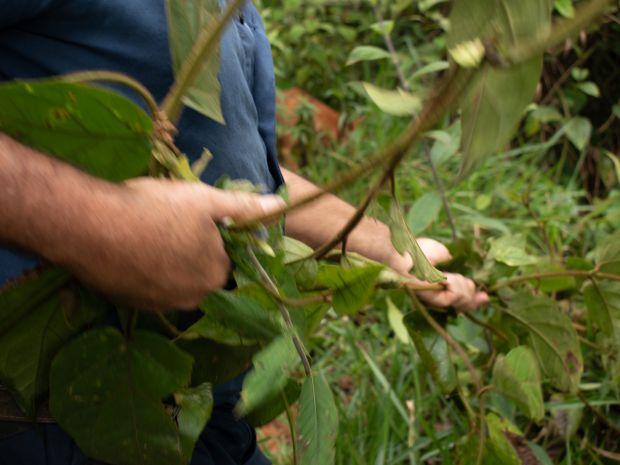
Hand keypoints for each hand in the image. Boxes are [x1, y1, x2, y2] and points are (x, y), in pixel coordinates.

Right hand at [61, 178, 283, 310]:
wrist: (89, 225)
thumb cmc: (156, 208)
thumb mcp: (205, 200)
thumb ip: (244, 207)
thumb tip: (280, 205)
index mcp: (214, 275)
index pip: (223, 259)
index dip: (211, 237)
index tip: (192, 220)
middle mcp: (191, 298)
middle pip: (199, 272)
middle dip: (189, 252)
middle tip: (168, 224)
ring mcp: (158, 304)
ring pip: (172, 281)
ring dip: (166, 262)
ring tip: (148, 234)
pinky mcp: (130, 304)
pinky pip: (146, 287)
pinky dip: (143, 272)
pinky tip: (129, 249)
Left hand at [388, 239, 488, 311]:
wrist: (403, 251)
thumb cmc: (419, 250)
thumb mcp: (445, 257)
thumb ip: (458, 270)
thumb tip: (472, 282)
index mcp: (442, 289)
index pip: (463, 301)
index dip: (476, 301)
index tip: (485, 296)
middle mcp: (439, 298)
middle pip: (466, 303)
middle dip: (469, 291)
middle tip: (455, 278)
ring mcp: (436, 301)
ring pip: (463, 299)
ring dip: (460, 283)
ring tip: (446, 275)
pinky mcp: (433, 300)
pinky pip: (455, 296)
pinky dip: (455, 284)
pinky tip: (445, 278)